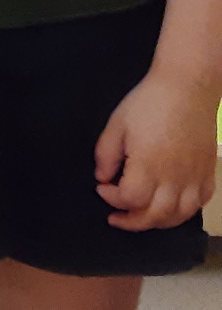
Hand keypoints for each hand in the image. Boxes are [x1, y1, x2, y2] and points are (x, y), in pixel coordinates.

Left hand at [95, 72, 219, 230]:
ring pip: (180, 215)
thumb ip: (106, 154)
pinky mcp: (208, 173)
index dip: (112, 198)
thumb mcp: (117, 124)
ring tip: (141, 215)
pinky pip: (199, 203)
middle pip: (155, 216)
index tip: (102, 188)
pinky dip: (184, 211)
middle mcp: (174, 178)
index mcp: (149, 166)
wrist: (187, 88)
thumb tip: (102, 177)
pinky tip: (170, 205)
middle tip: (116, 216)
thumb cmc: (149, 102)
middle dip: (132, 221)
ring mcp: (194, 177)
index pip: (130, 199)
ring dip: (158, 221)